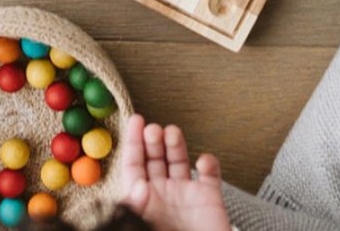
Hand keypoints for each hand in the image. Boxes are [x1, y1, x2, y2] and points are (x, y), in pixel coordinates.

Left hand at [120, 114, 230, 230]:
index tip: (135, 120)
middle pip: (155, 159)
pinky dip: (208, 164)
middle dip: (153, 141)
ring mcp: (185, 196)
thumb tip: (130, 191)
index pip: (134, 168)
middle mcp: (162, 196)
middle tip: (153, 129)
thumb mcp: (142, 227)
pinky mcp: (209, 199)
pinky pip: (208, 175)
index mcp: (142, 204)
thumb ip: (132, 213)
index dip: (133, 143)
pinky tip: (204, 160)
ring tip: (171, 132)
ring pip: (178, 161)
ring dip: (175, 144)